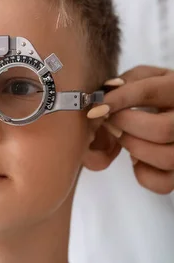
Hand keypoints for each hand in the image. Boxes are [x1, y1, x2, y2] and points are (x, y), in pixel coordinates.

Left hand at [88, 66, 173, 193]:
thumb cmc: (154, 95)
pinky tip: (138, 158)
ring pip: (165, 157)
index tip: (96, 108)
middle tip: (111, 122)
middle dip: (126, 127)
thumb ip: (125, 82)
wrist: (171, 115)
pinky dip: (142, 173)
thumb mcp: (145, 79)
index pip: (150, 91)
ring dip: (133, 148)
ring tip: (124, 137)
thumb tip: (104, 95)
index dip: (119, 100)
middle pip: (162, 129)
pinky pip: (161, 183)